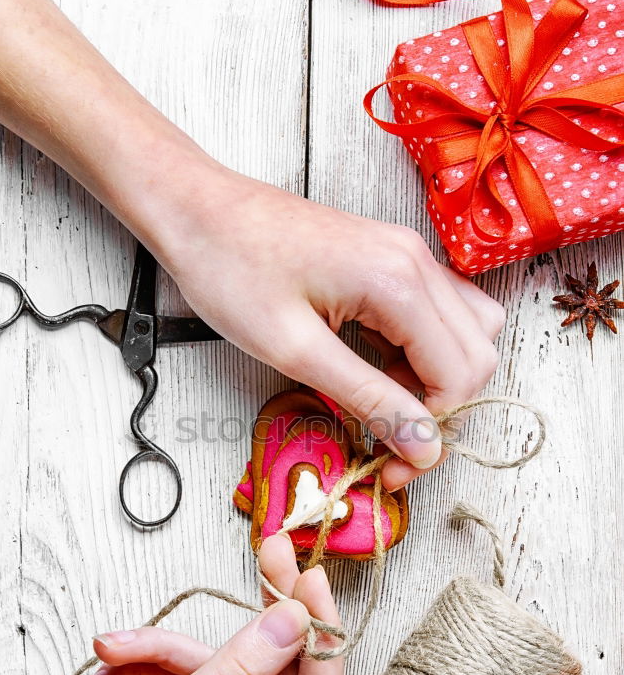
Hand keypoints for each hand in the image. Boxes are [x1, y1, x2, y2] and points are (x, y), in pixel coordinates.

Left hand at [0, 0, 504, 494]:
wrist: (199, 211)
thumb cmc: (231, 270)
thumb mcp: (295, 350)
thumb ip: (368, 399)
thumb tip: (421, 444)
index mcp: (398, 281)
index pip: (461, 374)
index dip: (433, 430)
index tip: (393, 463)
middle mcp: (416, 261)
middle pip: (476, 354)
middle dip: (442, 410)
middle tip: (391, 444)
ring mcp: (406, 254)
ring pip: (466, 332)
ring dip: (437, 380)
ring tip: (383, 404)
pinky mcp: (390, 258)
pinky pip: (437, 313)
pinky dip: (422, 352)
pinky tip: (379, 369)